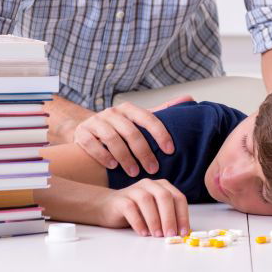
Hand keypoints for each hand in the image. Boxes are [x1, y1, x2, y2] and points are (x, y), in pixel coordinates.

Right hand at [72, 95, 192, 173]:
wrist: (87, 130)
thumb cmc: (120, 128)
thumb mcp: (140, 119)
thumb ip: (162, 111)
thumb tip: (189, 99)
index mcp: (129, 109)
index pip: (148, 118)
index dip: (160, 134)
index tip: (170, 151)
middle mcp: (112, 112)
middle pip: (131, 132)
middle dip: (143, 152)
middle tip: (153, 168)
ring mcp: (96, 122)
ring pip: (112, 139)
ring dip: (125, 157)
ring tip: (134, 172)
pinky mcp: (82, 133)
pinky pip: (92, 144)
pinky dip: (103, 155)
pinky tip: (112, 166)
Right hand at [100, 178, 190, 236]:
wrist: (108, 206)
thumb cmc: (136, 211)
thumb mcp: (155, 212)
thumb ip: (167, 218)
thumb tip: (181, 233)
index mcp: (162, 186)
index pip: (178, 198)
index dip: (183, 215)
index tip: (184, 232)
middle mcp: (149, 184)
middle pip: (164, 196)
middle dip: (170, 217)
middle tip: (171, 234)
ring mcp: (134, 189)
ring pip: (147, 200)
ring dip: (154, 220)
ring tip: (157, 235)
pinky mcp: (120, 199)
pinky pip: (130, 208)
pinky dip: (138, 222)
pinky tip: (143, 233)